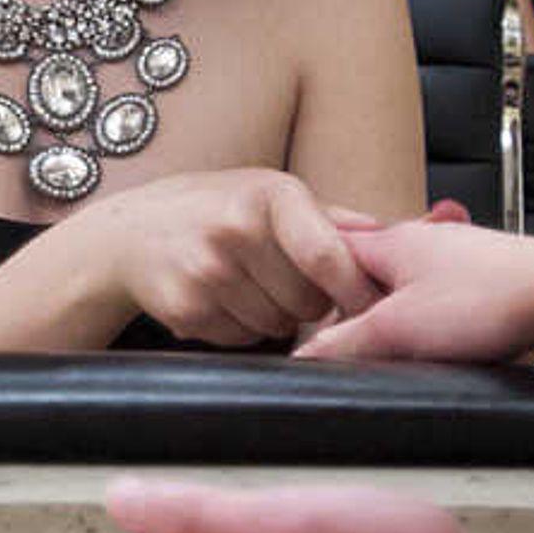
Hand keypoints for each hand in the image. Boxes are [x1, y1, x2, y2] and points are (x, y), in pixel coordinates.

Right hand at [81, 167, 382, 344]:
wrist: (129, 233)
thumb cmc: (215, 209)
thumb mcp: (269, 193)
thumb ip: (333, 218)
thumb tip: (404, 231)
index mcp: (269, 195)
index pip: (329, 256)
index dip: (356, 290)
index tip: (369, 306)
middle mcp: (235, 230)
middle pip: (309, 301)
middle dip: (309, 302)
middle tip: (285, 281)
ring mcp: (206, 271)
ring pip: (279, 326)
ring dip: (275, 318)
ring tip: (249, 286)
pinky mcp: (185, 308)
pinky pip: (242, 339)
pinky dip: (241, 329)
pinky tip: (221, 299)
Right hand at [294, 203, 533, 365]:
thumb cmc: (493, 299)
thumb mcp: (398, 330)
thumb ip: (343, 343)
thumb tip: (304, 356)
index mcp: (392, 242)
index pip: (328, 253)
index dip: (308, 284)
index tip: (297, 314)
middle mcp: (423, 243)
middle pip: (367, 276)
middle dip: (355, 311)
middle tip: (353, 346)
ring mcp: (457, 258)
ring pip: (406, 290)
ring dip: (398, 319)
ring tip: (406, 348)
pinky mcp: (485, 279)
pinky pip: (442, 302)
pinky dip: (435, 323)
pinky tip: (447, 344)